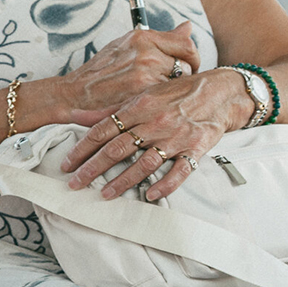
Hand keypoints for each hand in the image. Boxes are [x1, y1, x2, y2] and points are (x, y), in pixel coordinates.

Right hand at [50, 22, 202, 117]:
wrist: (74, 94)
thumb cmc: (100, 72)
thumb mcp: (127, 46)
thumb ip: (160, 38)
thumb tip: (188, 26)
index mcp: (142, 37)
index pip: (186, 44)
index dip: (191, 57)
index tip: (187, 65)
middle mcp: (146, 51)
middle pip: (186, 64)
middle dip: (182, 76)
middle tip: (169, 83)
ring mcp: (145, 72)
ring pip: (179, 82)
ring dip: (172, 90)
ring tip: (156, 93)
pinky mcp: (142, 92)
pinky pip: (167, 96)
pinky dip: (162, 101)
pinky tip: (149, 103)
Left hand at [60, 65, 251, 201]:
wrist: (221, 91)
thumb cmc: (178, 94)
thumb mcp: (144, 94)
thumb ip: (113, 110)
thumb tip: (78, 116)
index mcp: (138, 107)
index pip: (103, 130)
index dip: (82, 148)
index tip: (66, 164)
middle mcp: (154, 123)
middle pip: (117, 149)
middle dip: (93, 169)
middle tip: (75, 184)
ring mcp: (175, 137)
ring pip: (144, 163)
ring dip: (122, 181)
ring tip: (105, 194)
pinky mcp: (195, 149)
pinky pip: (179, 171)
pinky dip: (164, 184)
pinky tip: (149, 195)